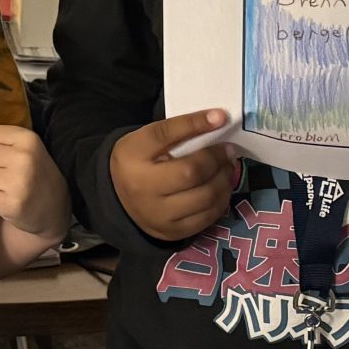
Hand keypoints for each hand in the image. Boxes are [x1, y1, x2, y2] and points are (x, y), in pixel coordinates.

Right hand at [109, 108, 236, 242]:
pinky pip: (207, 216)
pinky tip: (221, 188)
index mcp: (132, 156)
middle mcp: (143, 187)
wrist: (119, 201)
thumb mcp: (145, 142)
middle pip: (191, 172)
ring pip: (205, 196)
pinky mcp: (172, 231)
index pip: (165, 134)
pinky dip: (221, 199)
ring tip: (227, 168)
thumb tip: (219, 119)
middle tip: (228, 151)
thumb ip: (175, 132)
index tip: (221, 117)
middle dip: (217, 159)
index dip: (195, 123)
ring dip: (225, 179)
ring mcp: (158, 214)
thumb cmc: (139, 164)